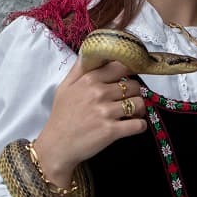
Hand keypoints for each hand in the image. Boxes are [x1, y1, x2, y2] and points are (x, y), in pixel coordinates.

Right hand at [32, 58, 145, 185]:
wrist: (56, 146)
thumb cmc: (61, 117)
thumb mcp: (64, 87)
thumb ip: (79, 69)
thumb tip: (89, 51)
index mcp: (89, 80)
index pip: (121, 67)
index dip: (128, 73)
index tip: (127, 80)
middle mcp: (99, 93)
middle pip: (134, 86)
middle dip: (134, 93)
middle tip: (127, 101)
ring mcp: (106, 112)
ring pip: (139, 104)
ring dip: (139, 110)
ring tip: (131, 114)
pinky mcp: (112, 131)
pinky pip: (139, 124)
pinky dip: (140, 126)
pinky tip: (132, 126)